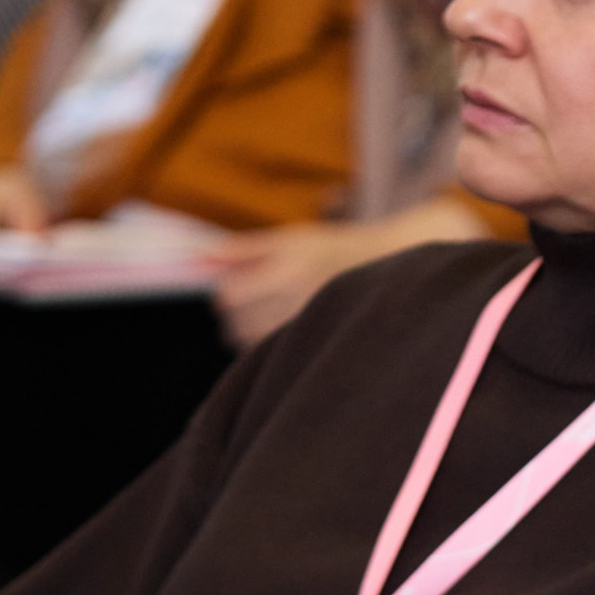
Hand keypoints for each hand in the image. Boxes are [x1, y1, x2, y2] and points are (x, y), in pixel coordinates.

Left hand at [210, 198, 488, 345]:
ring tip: (286, 314)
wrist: (400, 264)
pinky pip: (279, 355)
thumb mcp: (290, 238)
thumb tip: (194, 259)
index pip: (228, 298)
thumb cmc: (338, 249)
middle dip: (243, 314)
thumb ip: (240, 250)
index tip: (249, 286)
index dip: (232, 294)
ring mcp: (312, 326)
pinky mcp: (322, 344)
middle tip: (269, 300)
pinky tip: (300, 331)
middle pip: (236, 325)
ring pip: (255, 345)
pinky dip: (279, 347)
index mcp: (287, 270)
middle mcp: (299, 301)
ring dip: (258, 333)